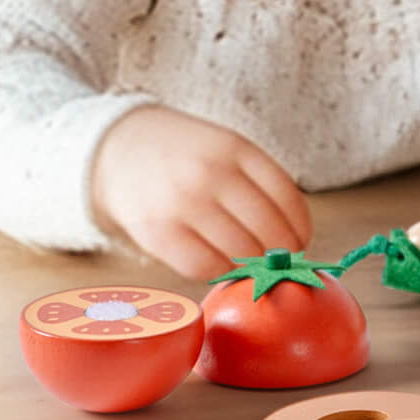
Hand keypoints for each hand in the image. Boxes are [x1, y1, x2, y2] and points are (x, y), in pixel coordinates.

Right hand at [90, 105, 312, 280]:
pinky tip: (218, 261)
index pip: (287, 199)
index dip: (301, 228)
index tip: (301, 241)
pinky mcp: (158, 232)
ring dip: (250, 264)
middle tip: (276, 259)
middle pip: (269, 231)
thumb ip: (260, 185)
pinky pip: (204, 267)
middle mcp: (211, 174)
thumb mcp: (228, 150)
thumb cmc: (187, 156)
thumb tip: (296, 241)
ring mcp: (183, 203)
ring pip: (240, 253)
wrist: (119, 150)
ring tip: (247, 259)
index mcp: (236, 149)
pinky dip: (219, 271)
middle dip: (280, 253)